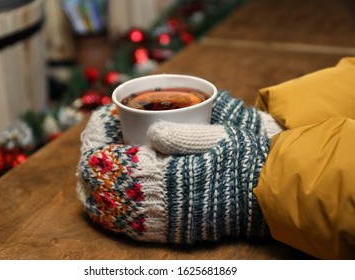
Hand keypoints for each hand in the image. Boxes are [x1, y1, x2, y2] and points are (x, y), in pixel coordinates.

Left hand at [76, 90, 279, 242]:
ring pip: (107, 209)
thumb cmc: (243, 162)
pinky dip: (110, 209)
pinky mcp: (168, 232)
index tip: (104, 118)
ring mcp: (159, 222)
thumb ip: (181, 135)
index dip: (96, 136)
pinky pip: (126, 226)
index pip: (106, 159)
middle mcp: (154, 203)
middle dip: (92, 158)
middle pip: (99, 186)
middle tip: (98, 139)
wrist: (265, 199)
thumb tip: (150, 133)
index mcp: (162, 175)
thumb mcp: (217, 137)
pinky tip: (110, 196)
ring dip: (95, 185)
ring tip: (97, 164)